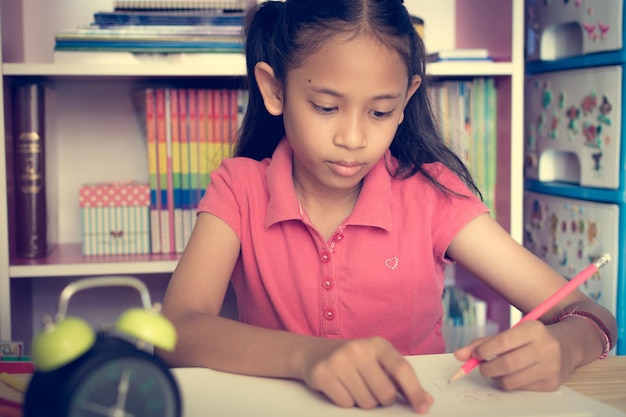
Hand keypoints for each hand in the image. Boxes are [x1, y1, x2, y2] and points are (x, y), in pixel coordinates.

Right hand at [300, 336, 432, 412]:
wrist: (314, 353)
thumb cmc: (354, 359)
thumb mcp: (378, 359)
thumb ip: (400, 378)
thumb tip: (425, 400)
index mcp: (377, 344)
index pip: (401, 369)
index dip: (415, 391)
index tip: (422, 407)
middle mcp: (358, 349)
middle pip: (385, 393)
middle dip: (383, 399)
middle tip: (373, 388)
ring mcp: (339, 361)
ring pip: (366, 403)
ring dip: (364, 401)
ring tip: (355, 385)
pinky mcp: (323, 374)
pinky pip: (346, 404)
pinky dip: (347, 401)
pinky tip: (341, 387)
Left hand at [453, 320, 571, 390]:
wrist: (569, 345)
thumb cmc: (532, 338)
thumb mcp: (512, 333)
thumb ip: (485, 342)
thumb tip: (459, 355)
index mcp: (534, 329)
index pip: (503, 342)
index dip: (483, 350)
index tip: (474, 355)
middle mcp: (546, 348)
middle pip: (507, 364)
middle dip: (487, 368)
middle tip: (482, 367)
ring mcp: (551, 368)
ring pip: (511, 380)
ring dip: (496, 378)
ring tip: (497, 370)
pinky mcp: (552, 384)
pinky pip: (521, 388)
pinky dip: (510, 383)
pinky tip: (513, 374)